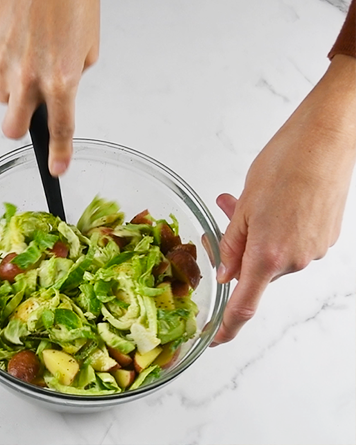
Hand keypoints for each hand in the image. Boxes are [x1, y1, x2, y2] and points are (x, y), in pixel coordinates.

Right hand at [0, 0, 99, 176]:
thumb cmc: (73, 2)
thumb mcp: (88, 48)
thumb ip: (73, 78)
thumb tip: (59, 89)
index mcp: (61, 81)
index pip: (60, 130)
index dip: (58, 155)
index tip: (57, 170)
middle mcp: (29, 77)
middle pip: (12, 128)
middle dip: (19, 128)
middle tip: (28, 114)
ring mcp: (4, 62)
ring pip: (0, 96)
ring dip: (12, 90)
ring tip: (27, 62)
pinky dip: (5, 59)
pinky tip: (19, 40)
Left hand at [212, 54, 355, 345]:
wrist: (326, 141)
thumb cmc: (283, 166)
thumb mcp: (244, 207)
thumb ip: (231, 246)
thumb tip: (225, 276)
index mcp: (268, 255)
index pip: (244, 304)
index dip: (228, 326)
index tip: (216, 339)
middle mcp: (295, 260)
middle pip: (256, 272)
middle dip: (238, 251)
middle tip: (225, 219)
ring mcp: (314, 250)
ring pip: (273, 256)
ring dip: (257, 236)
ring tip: (248, 202)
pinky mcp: (326, 238)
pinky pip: (292, 244)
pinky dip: (277, 230)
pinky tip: (275, 204)